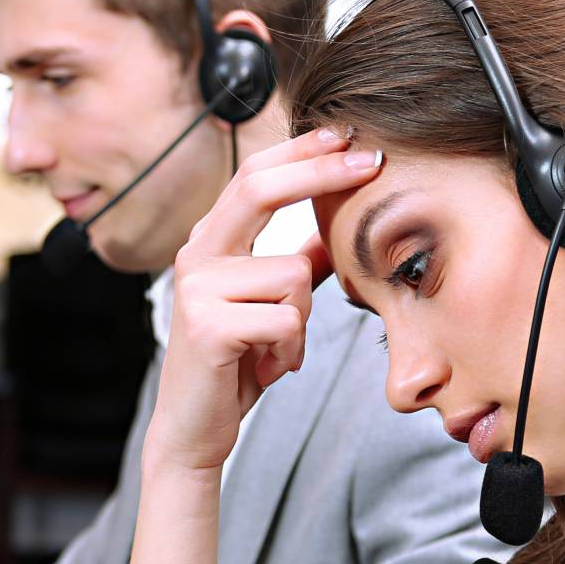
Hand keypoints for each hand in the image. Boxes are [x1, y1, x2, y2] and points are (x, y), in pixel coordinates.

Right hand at [146, 127, 381, 470]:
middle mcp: (196, 256)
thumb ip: (296, 264)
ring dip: (302, 319)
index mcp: (211, 243)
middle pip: (260, 189)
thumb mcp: (270, 306)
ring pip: (292, 275)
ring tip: (277, 348)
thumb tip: (333, 231)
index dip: (301, 152)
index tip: (346, 135)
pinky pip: (286, 320)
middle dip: (321, 172)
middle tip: (370, 162)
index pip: (254, 176)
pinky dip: (291, 350)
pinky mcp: (207, 326)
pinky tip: (267, 366)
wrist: (194, 428)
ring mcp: (197, 289)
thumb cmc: (233, 365)